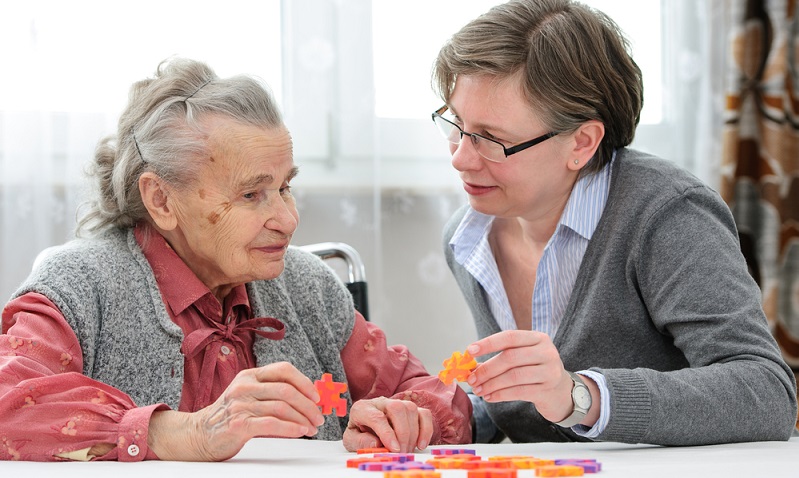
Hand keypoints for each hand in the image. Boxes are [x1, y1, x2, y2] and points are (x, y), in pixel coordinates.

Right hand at [148, 361, 324, 460]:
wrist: (200, 434)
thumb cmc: (230, 416)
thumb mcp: (249, 396)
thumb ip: (272, 393)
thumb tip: (308, 399)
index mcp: (250, 375)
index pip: (284, 369)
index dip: (304, 382)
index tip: (317, 396)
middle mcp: (245, 386)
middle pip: (287, 390)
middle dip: (309, 405)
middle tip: (319, 417)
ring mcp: (241, 404)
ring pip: (282, 407)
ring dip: (303, 419)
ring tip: (312, 428)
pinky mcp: (239, 423)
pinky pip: (272, 423)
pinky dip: (291, 428)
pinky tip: (300, 431)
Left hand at [342, 397, 432, 452]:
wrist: (365, 429)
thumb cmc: (359, 435)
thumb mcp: (351, 441)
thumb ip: (360, 442)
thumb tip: (376, 443)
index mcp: (362, 409)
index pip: (377, 417)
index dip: (387, 433)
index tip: (394, 449)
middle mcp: (380, 402)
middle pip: (397, 408)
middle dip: (402, 433)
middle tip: (401, 452)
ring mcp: (397, 404)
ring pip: (411, 409)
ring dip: (413, 433)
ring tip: (407, 450)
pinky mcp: (411, 410)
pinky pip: (424, 414)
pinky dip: (426, 429)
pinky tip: (420, 444)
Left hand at [466, 330, 574, 423]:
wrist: (562, 392)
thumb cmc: (535, 371)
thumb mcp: (523, 358)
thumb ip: (501, 357)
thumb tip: (471, 366)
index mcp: (538, 338)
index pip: (509, 337)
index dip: (488, 343)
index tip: (470, 351)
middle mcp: (546, 352)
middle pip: (510, 358)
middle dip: (487, 369)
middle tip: (471, 379)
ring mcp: (549, 371)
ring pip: (513, 376)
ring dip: (491, 384)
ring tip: (478, 390)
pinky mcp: (548, 389)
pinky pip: (519, 392)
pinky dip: (500, 395)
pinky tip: (489, 397)